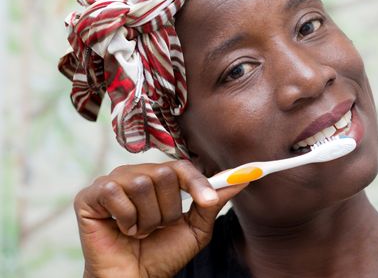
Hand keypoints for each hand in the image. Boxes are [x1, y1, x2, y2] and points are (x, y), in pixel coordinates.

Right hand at [74, 160, 245, 277]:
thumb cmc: (162, 254)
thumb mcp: (196, 228)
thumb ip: (214, 200)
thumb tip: (244, 178)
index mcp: (159, 179)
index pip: (181, 167)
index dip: (196, 183)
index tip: (208, 201)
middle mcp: (135, 175)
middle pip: (163, 174)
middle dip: (168, 210)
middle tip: (159, 228)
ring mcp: (111, 182)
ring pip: (141, 184)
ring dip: (148, 218)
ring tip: (141, 231)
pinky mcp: (90, 195)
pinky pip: (115, 193)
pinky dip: (125, 219)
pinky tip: (122, 230)